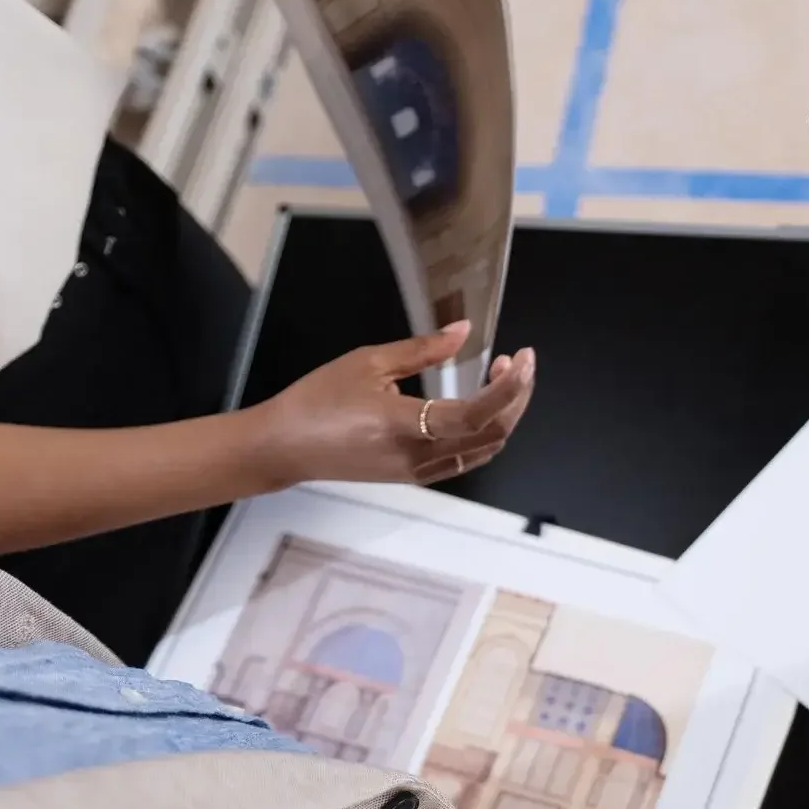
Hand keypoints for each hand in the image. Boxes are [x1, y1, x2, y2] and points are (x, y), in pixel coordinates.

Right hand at [249, 324, 534, 488]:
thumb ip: (422, 349)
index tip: (522, 357)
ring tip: (501, 377)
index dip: (508, 387)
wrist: (285, 447)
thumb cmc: (319, 399)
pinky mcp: (417, 476)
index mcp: (405, 426)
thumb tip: (464, 331)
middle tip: (516, 362)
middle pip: (492, 434)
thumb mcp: (368, 363)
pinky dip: (486, 432)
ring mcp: (420, 471)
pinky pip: (466, 457)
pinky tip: (482, 405)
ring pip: (484, 449)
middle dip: (516, 397)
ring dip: (505, 415)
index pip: (475, 414)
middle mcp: (419, 456)